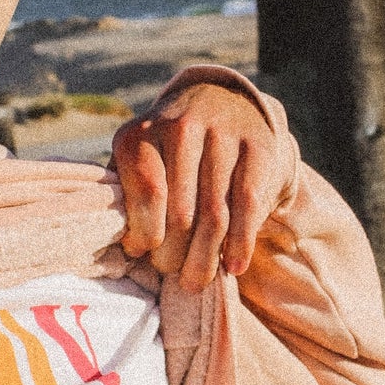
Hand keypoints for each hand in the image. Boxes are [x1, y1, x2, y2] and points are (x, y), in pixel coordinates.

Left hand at [112, 81, 282, 289]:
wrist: (219, 102)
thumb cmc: (167, 150)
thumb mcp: (138, 158)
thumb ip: (127, 195)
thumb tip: (129, 248)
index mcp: (142, 134)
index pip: (146, 194)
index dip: (143, 233)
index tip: (140, 253)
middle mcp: (182, 127)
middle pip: (180, 211)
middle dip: (173, 253)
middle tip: (170, 272)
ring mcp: (223, 134)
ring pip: (214, 213)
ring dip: (205, 258)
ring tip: (196, 282)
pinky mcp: (258, 146)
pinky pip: (248, 205)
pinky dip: (240, 243)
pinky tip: (233, 267)